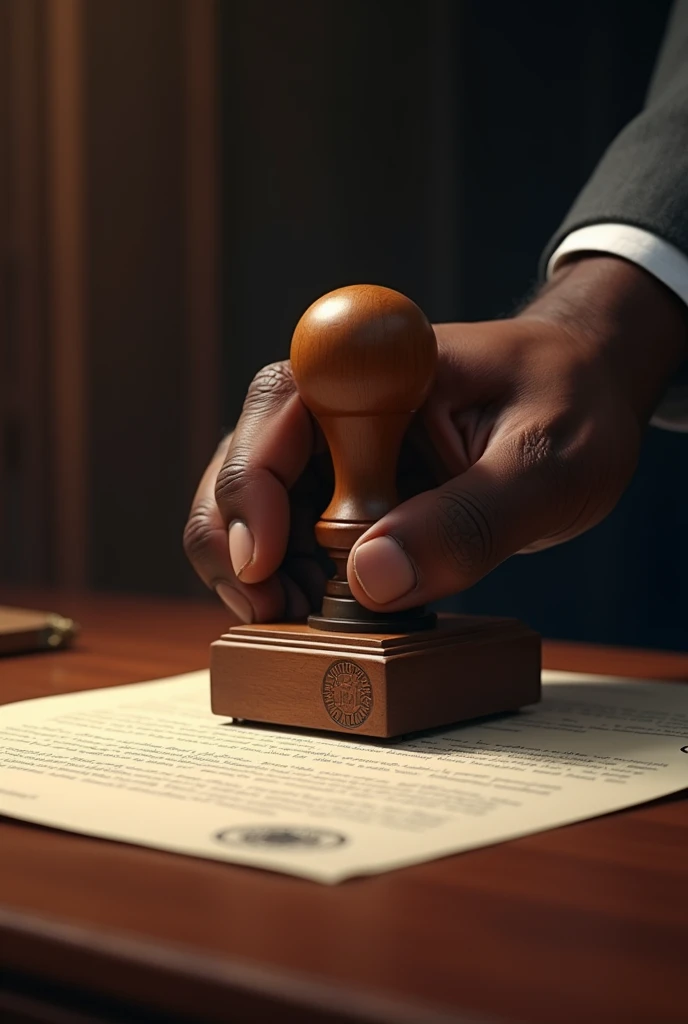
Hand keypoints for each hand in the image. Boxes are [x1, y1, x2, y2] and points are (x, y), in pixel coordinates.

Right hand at [184, 256, 685, 620]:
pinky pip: (289, 530)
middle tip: (276, 615)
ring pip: (251, 505)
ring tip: (302, 618)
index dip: (249, 485)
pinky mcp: (343, 483)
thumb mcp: (545, 464)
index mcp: (377, 369)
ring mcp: (335, 445)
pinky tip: (318, 607)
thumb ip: (467, 519)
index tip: (264, 562)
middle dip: (241, 547)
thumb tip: (371, 580)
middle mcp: (337, 400)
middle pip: (242, 461)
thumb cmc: (572, 405)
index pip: (279, 408)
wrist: (585, 397)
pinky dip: (289, 576)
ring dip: (259, 571)